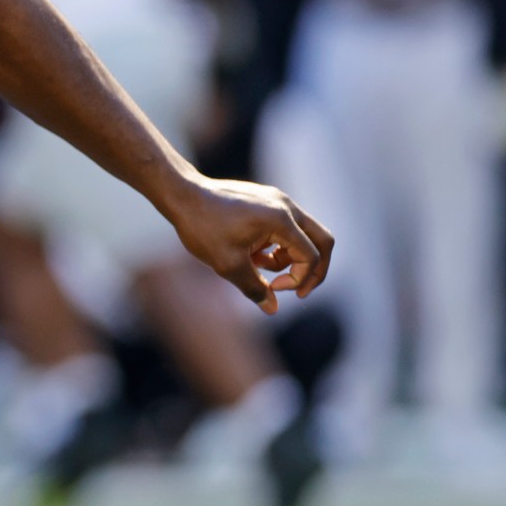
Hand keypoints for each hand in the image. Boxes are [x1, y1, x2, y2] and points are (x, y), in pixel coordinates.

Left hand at [163, 174, 332, 314]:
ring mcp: (279, 201)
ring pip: (305, 235)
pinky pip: (287, 228)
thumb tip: (272, 309)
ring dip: (290, 259)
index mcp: (281, 220)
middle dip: (314, 270)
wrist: (182, 195)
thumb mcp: (227, 265)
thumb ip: (254, 288)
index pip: (310, 256)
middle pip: (323, 241)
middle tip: (299, 291)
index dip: (298, 280)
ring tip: (258, 267)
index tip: (273, 288)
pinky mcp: (269, 201)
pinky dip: (278, 247)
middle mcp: (286, 206)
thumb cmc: (203, 228)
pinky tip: (253, 256)